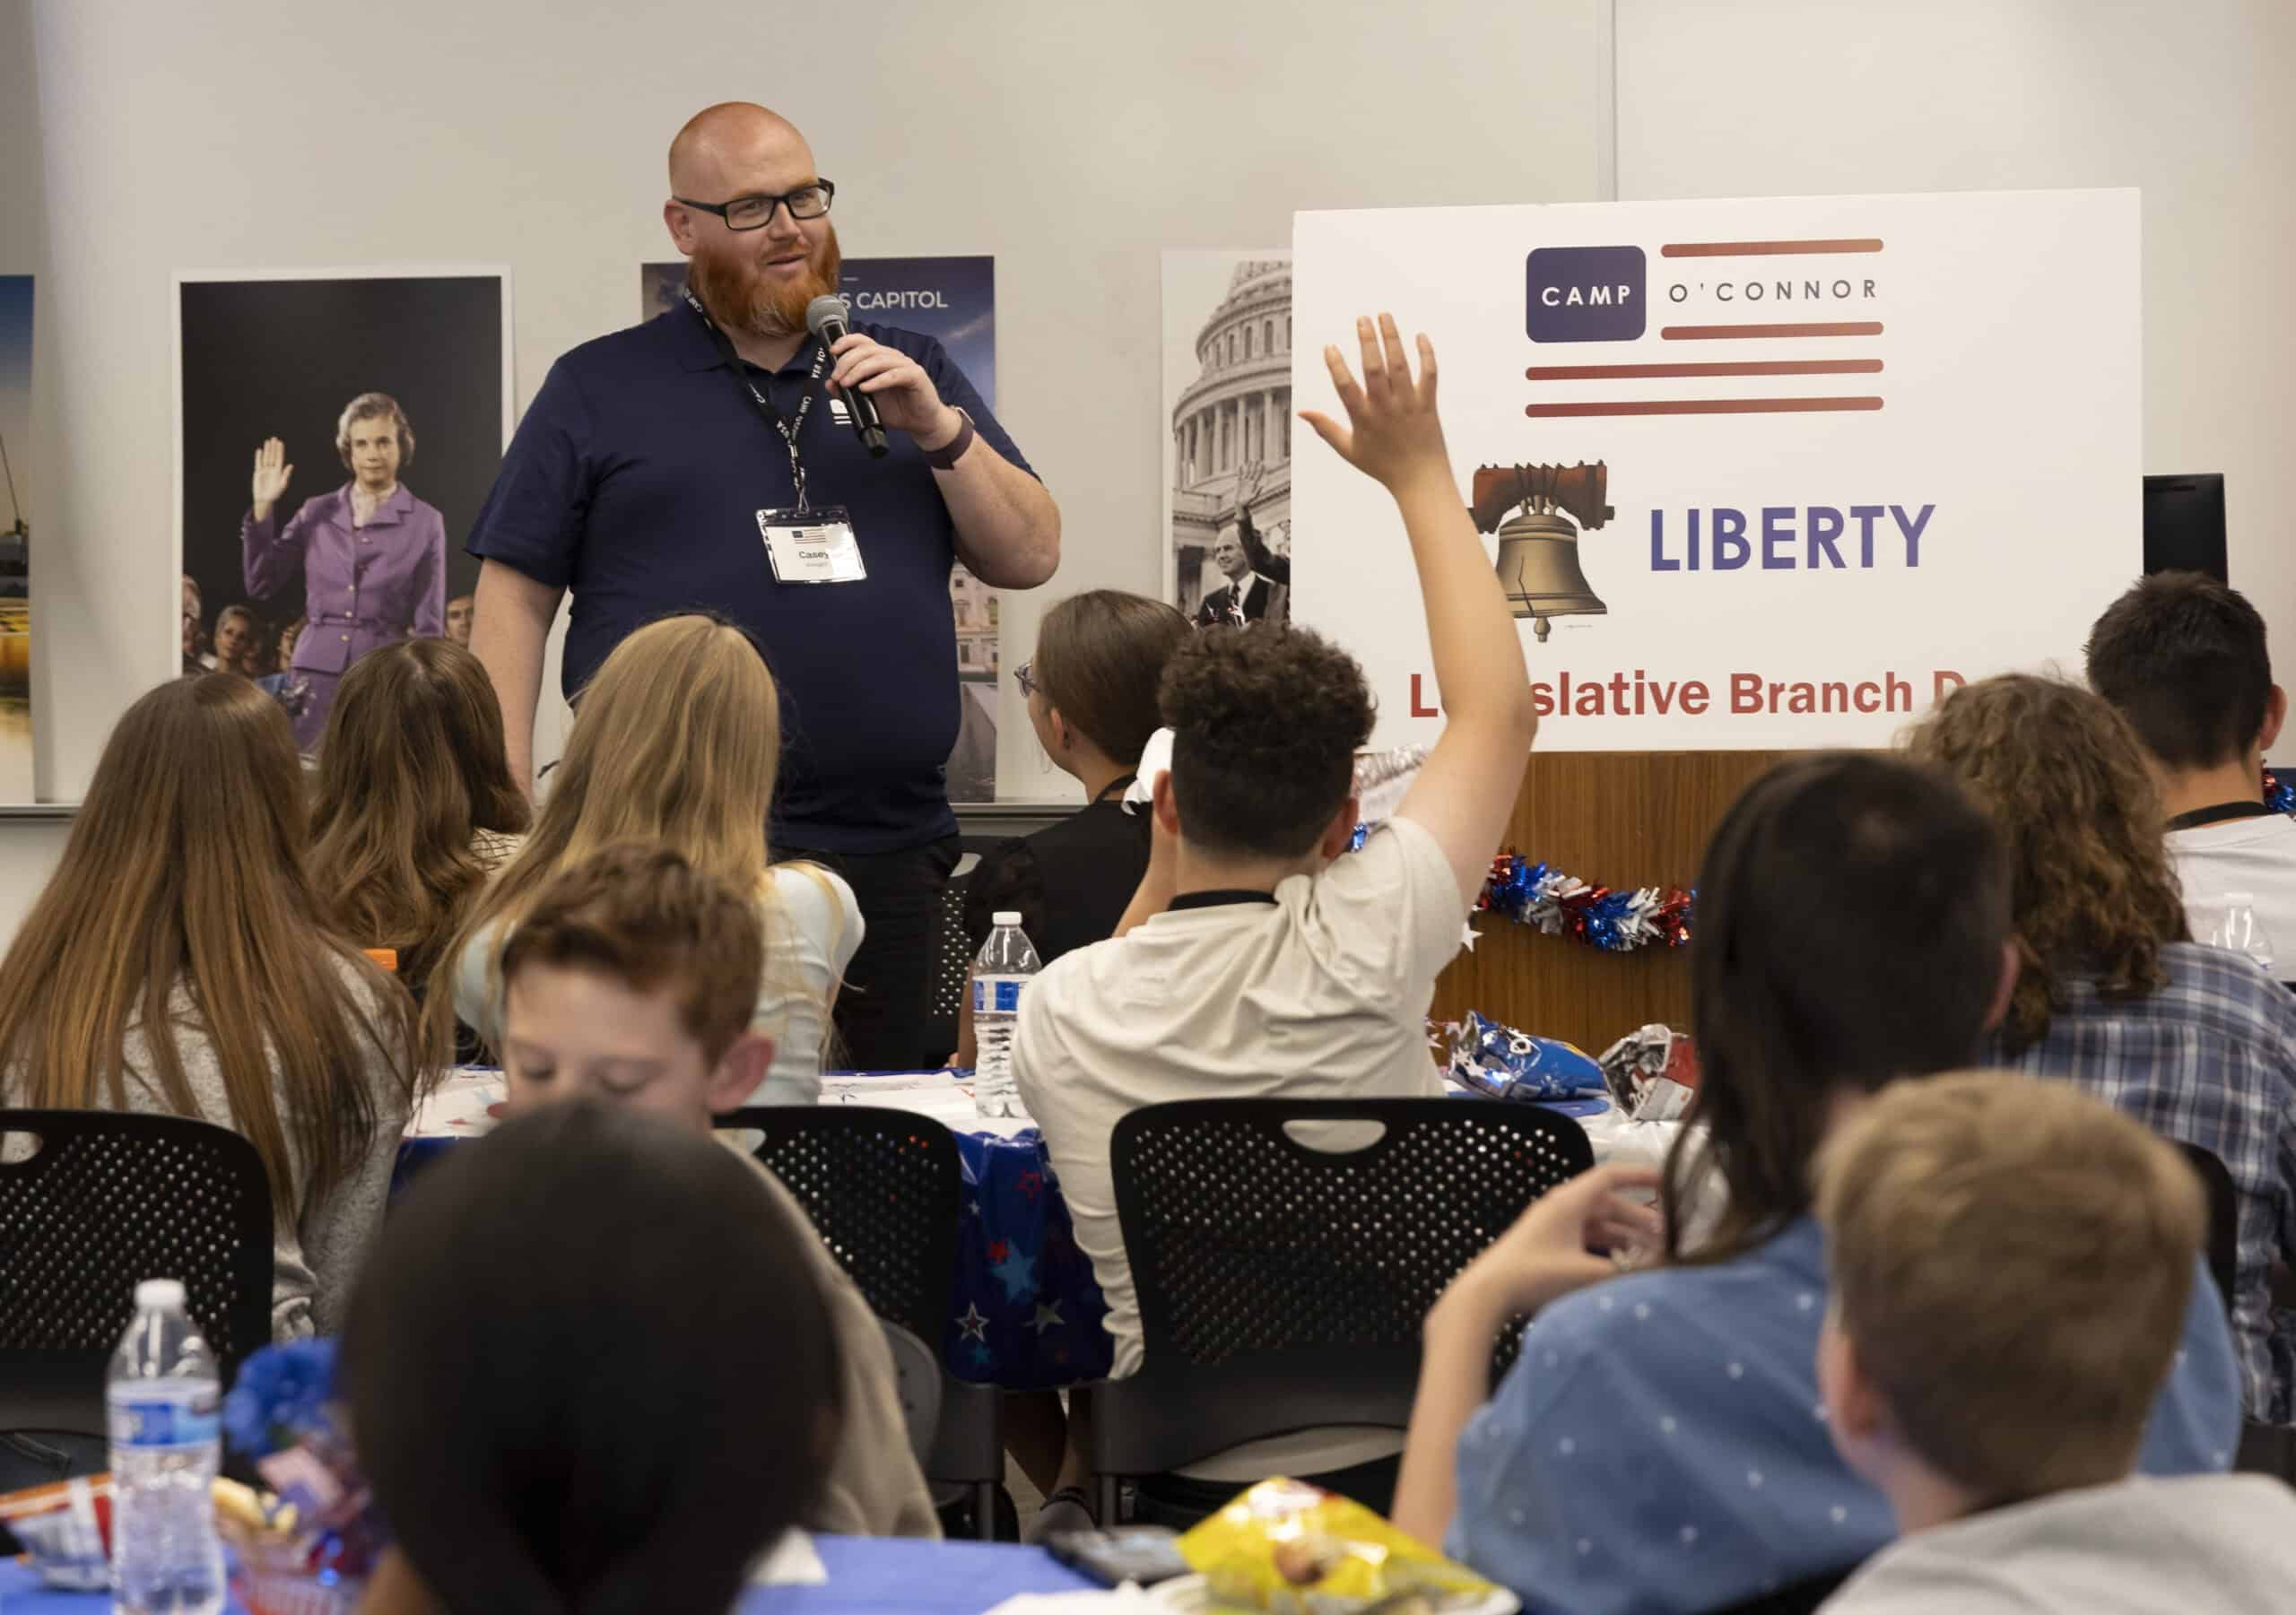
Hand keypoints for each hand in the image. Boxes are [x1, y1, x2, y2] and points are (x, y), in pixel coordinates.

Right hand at [251, 437, 293, 518]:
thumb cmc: (276, 493)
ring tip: (267, 441)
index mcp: (279, 471)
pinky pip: (258, 463)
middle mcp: (272, 469)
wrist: (265, 499)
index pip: (279, 458)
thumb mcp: (282, 484)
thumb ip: (286, 474)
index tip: (280, 443)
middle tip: (274, 438)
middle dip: (273, 447)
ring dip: (267, 450)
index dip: (280, 450)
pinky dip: (259, 457)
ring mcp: (265, 470)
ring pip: (266, 457)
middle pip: (273, 455)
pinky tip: (259, 450)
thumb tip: (291, 465)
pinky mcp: (258, 472)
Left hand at [827, 333, 957, 443]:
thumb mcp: (866, 403)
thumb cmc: (897, 410)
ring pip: (879, 359)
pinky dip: (877, 381)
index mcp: (881, 359)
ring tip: (847, 383)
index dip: (846, 342)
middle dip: (847, 361)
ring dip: (859, 370)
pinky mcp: (916, 377)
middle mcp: (893, 358)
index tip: (832, 352)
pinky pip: (894, 375)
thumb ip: (848, 393)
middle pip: (867, 349)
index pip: (862, 341)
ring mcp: (905, 366)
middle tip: (837, 377)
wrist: (921, 423)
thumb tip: (830, 384)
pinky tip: (865, 388)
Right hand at [1299, 314, 1450, 496]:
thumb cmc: (1382, 466)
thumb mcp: (1348, 450)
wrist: (1420, 480)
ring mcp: (1408, 404)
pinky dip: (1426, 354)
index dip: (1336, 366)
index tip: (1329, 347)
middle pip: (1374, 368)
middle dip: (1367, 341)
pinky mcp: (1428, 403)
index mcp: (1363, 419)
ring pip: (1400, 365)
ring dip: (1392, 338)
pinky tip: (1420, 335)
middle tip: (1361, 318)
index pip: (1345, 387)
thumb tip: (1301, 412)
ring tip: (1384, 315)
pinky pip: (1429, 374)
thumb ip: (1325, 428)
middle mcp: (1385, 408)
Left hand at [1452, 1163, 1665, 1316]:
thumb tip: (1661, 1269)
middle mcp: (1561, 1208)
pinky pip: (1585, 1239)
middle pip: (1608, 1205)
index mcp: (1569, 1202)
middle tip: (1670, 1236)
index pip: (1610, 1177)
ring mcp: (1553, 1227)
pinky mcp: (1547, 1246)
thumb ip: (1626, 1271)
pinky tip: (1624, 1265)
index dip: (1640, 1175)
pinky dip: (1607, 1248)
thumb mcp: (1585, 1274)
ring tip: (1654, 1254)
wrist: (1486, 1294)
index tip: (1668, 1180)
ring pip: (1598, 1224)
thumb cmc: (1534, 1276)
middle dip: (1640, 1218)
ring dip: (1625, 1235)